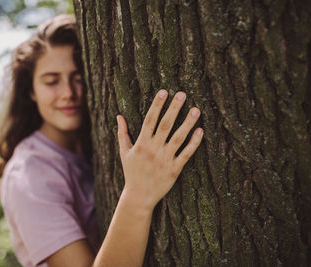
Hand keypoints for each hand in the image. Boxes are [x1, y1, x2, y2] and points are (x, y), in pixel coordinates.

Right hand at [117, 89, 203, 210]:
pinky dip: (193, 143)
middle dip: (173, 108)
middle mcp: (153, 149)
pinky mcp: (175, 169)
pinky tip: (200, 131)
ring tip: (196, 109)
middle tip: (182, 94)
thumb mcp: (124, 152)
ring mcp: (165, 159)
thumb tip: (119, 116)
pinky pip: (186, 154)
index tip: (164, 92)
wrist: (139, 196)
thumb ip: (122, 133)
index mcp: (141, 143)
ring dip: (187, 123)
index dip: (156, 105)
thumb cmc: (131, 172)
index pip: (149, 120)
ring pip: (178, 138)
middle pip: (165, 125)